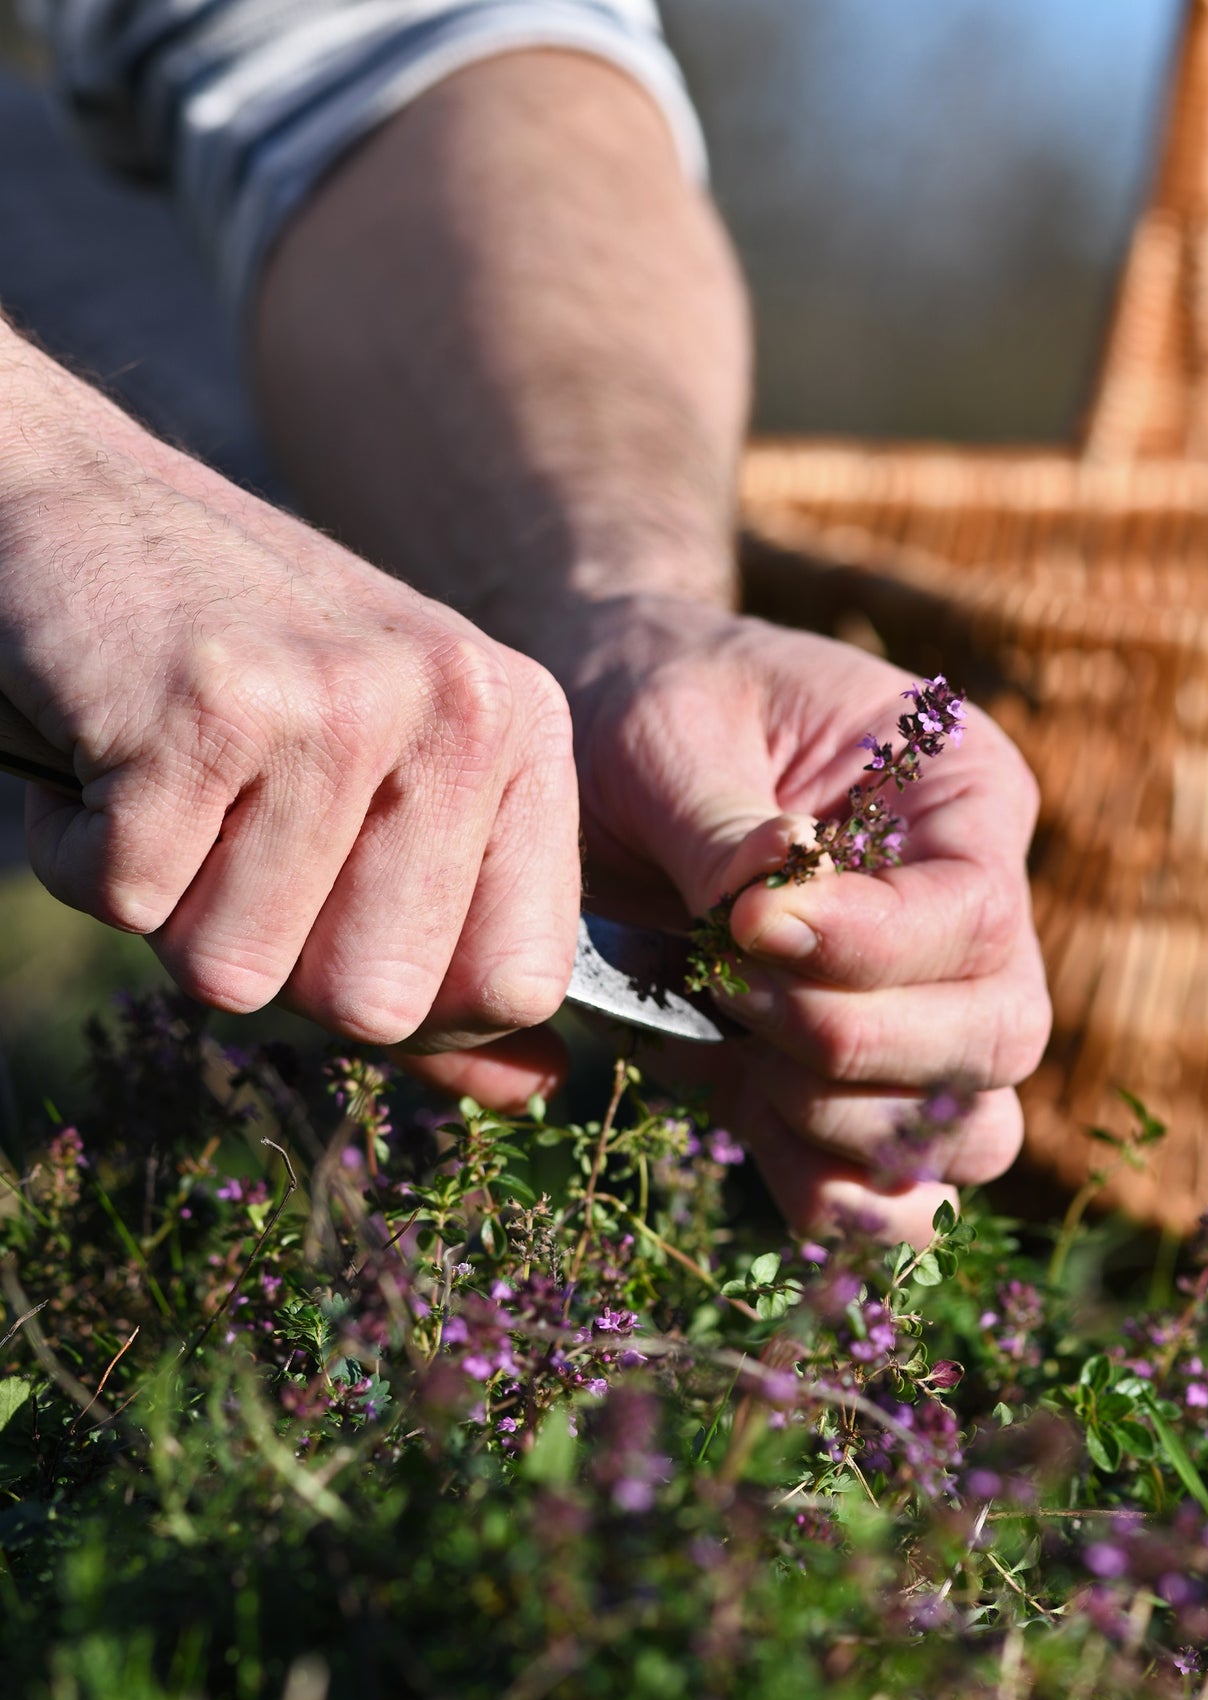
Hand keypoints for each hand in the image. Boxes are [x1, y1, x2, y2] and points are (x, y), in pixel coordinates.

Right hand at [0, 333, 578, 1101]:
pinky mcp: (203, 703)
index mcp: (520, 731)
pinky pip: (124, 901)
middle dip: (272, 961)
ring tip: (167, 782)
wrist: (69, 495)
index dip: (418, 1008)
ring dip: (165, 906)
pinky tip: (102, 749)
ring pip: (235, 972)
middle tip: (230, 842)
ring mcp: (335, 701)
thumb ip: (457, 947)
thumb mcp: (383, 788)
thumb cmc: (235, 674)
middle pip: (375, 1005)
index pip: (521, 982)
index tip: (342, 935)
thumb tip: (532, 1091)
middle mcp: (453, 708)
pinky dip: (77, 850)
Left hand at [430, 594, 1050, 1241]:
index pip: (977, 913)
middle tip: (724, 987)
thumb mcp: (672, 729)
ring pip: (971, 1130)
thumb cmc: (652, 705)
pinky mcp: (859, 1086)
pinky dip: (830, 1190)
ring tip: (731, 1048)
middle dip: (850, 1042)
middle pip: (999, 1037)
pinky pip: (898, 1186)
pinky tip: (745, 1121)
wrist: (605, 750)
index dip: (869, 949)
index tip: (741, 926)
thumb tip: (771, 904)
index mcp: (962, 795)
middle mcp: (974, 912)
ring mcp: (929, 1010)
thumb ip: (722, 826)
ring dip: (844, 1125)